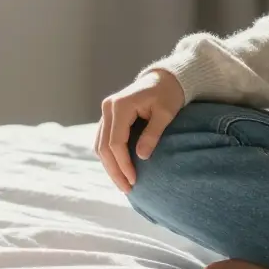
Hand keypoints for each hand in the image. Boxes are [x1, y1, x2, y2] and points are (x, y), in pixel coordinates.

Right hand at [95, 69, 184, 192]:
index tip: (134, 180)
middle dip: (114, 170)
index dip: (123, 164)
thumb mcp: (166, 113)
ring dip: (110, 166)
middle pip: (103, 147)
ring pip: (100, 146)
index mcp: (120, 106)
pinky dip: (110, 157)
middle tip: (127, 189)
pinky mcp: (109, 117)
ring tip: (123, 184)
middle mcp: (108, 108)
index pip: (115, 142)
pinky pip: (104, 141)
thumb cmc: (169, 94)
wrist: (165, 79)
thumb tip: (141, 157)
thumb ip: (153, 134)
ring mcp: (106, 112)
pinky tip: (120, 170)